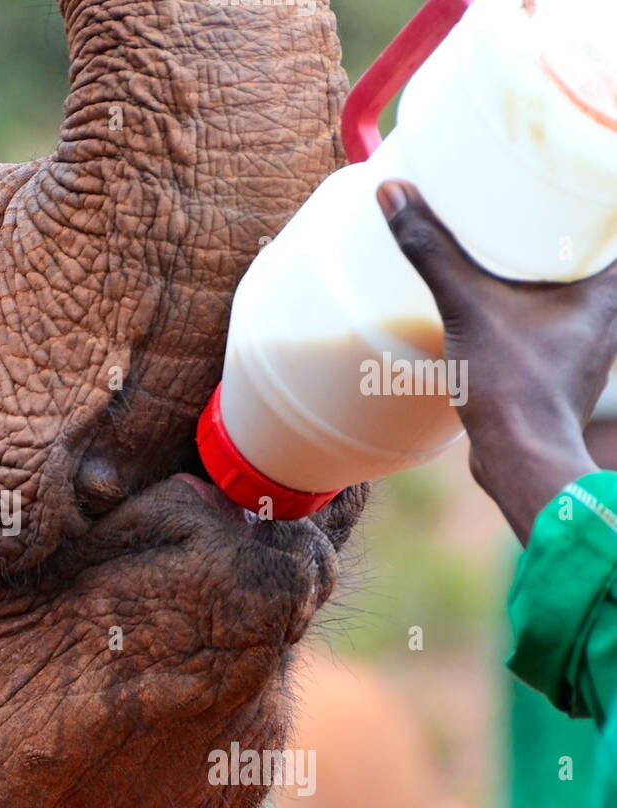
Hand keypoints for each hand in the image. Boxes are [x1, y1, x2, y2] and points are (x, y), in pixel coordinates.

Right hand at [378, 181, 616, 543]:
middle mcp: (612, 310)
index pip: (616, 222)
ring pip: (581, 285)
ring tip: (516, 235)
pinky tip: (506, 297)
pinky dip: (538, 299)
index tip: (578, 163)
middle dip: (573, 221)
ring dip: (556, 262)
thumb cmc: (514, 385)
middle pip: (600, 249)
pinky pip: (559, 315)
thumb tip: (395, 193)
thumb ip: (433, 251)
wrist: (524, 460)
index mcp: (609, 285)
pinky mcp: (567, 363)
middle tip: (536, 189)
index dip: (599, 188)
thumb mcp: (468, 307)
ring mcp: (593, 339)